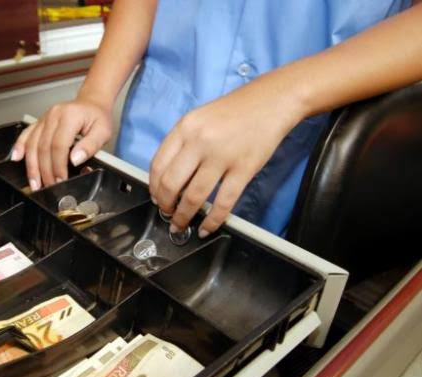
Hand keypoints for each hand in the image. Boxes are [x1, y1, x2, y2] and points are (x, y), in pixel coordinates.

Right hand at [11, 98, 112, 190]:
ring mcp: (44, 118)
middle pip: (43, 147)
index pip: (59, 145)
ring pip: (32, 143)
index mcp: (70, 116)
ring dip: (31, 165)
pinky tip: (16, 158)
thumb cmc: (97, 117)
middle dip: (44, 170)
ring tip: (34, 182)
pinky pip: (26, 134)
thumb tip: (75, 159)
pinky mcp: (39, 122)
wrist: (91, 102)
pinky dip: (19, 147)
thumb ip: (90, 146)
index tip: (61, 179)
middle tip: (49, 186)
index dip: (58, 166)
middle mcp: (54, 115)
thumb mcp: (103, 131)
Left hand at [149, 80, 305, 237]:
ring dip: (183, 216)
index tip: (156, 198)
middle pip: (171, 183)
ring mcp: (222, 156)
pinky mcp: (244, 169)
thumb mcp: (199, 118)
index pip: (158, 164)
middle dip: (165, 205)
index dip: (153, 187)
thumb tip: (169, 176)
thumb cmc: (236, 110)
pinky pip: (223, 202)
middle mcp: (199, 141)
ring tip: (182, 224)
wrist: (272, 101)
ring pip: (194, 196)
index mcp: (185, 127)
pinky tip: (207, 227)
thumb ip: (183, 142)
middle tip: (167, 213)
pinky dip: (212, 220)